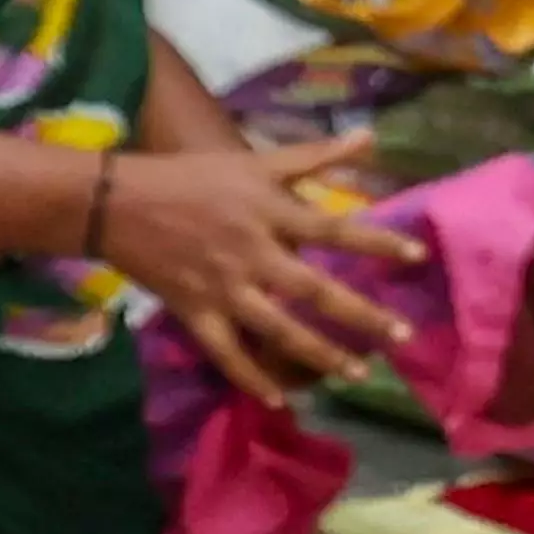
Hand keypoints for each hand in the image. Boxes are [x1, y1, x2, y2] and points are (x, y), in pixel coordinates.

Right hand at [96, 134, 414, 402]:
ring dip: (320, 355)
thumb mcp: (255, 160)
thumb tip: (369, 136)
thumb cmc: (191, 177)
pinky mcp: (195, 314)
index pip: (335, 229)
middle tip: (402, 337)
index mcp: (269, 214)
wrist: (115, 203)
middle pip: (315, 291)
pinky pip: (227, 354)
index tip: (417, 257)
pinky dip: (252, 378)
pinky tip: (281, 398)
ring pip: (279, 330)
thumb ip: (314, 155)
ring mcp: (224, 290)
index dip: (377, 243)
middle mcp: (253, 255)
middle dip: (361, 316)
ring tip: (359, 373)